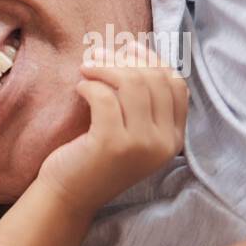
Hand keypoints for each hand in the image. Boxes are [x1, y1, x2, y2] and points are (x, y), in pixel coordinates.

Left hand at [37, 45, 188, 216]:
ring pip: (133, 84)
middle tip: (97, 56)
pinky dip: (90, 85)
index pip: (176, 85)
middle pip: (154, 80)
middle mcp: (163, 143)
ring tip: (86, 69)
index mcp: (173, 139)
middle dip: (124, 60)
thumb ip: (142, 103)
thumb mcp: (130, 132)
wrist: (69, 196)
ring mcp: (140, 145)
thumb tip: (137, 50)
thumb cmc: (94, 159)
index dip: (153, 60)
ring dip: (105, 68)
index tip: (129, 49)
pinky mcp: (112, 144)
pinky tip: (80, 88)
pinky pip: (105, 97)